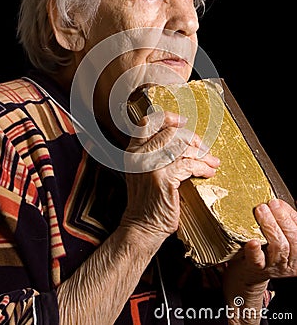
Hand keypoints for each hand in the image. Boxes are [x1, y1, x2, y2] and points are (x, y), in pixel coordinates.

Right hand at [121, 111, 219, 237]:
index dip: (168, 118)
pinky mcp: (163, 178)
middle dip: (192, 139)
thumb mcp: (145, 171)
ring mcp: (150, 166)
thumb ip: (156, 153)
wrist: (142, 227)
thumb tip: (183, 140)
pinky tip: (208, 172)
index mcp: (133, 151)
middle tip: (203, 148)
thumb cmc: (148, 201)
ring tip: (211, 162)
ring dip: (202, 154)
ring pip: (182, 147)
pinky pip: (189, 164)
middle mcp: (139, 155)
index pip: (148, 122)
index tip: (183, 121)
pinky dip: (203, 167)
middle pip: (171, 133)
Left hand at [223, 199, 296, 307]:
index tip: (278, 203)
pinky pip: (258, 260)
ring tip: (261, 211)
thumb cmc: (266, 250)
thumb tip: (279, 203)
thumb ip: (283, 221)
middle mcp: (289, 261)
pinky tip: (253, 241)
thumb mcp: (280, 236)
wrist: (248, 273)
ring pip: (279, 248)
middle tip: (271, 204)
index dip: (291, 216)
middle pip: (293, 241)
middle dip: (282, 219)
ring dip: (270, 226)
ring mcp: (274, 266)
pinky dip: (255, 250)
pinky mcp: (257, 268)